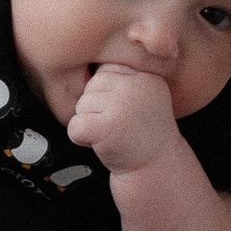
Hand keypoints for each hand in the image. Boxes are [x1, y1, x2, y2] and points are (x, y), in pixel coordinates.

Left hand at [66, 64, 180, 174]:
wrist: (156, 169)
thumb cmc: (142, 134)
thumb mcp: (142, 96)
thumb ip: (121, 78)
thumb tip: (84, 60)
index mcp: (146, 75)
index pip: (106, 71)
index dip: (108, 95)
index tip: (125, 113)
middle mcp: (136, 86)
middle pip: (91, 86)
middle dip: (96, 109)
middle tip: (118, 126)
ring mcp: (122, 106)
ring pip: (81, 105)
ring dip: (90, 123)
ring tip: (113, 134)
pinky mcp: (107, 127)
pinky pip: (74, 126)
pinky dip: (81, 139)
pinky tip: (102, 143)